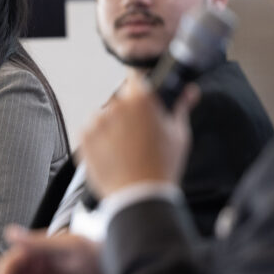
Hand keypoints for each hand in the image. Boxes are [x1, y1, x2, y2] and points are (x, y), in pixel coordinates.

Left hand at [80, 74, 198, 197]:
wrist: (138, 197)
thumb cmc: (161, 168)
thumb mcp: (179, 135)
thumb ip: (181, 107)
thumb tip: (189, 92)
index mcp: (141, 100)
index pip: (135, 77)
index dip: (139, 85)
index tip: (142, 95)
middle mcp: (116, 106)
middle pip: (120, 101)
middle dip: (128, 113)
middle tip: (140, 134)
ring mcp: (97, 122)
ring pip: (105, 117)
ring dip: (112, 127)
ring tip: (127, 150)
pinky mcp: (83, 138)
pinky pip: (91, 132)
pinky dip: (99, 141)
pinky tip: (114, 155)